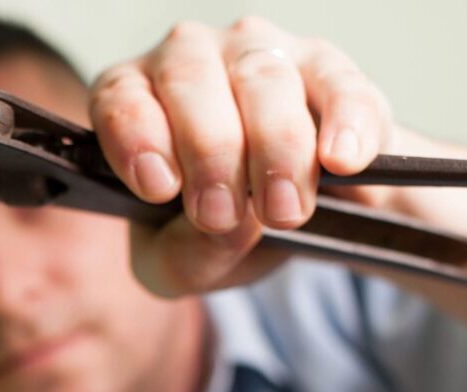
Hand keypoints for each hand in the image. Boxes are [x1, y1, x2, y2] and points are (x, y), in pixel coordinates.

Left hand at [90, 17, 393, 294]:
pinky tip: (341, 163)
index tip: (161, 190)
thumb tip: (232, 224)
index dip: (138, 140)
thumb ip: (182, 255)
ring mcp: (259, 53)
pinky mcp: (329, 70)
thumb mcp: (177, 263)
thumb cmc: (214, 229)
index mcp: (135, 98)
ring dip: (276, 150)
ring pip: (264, 79)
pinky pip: (340, 84)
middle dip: (210, 153)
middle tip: (223, 216)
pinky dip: (344, 123)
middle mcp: (190, 60)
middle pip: (191, 82)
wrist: (290, 225)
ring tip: (282, 212)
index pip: (121, 99)